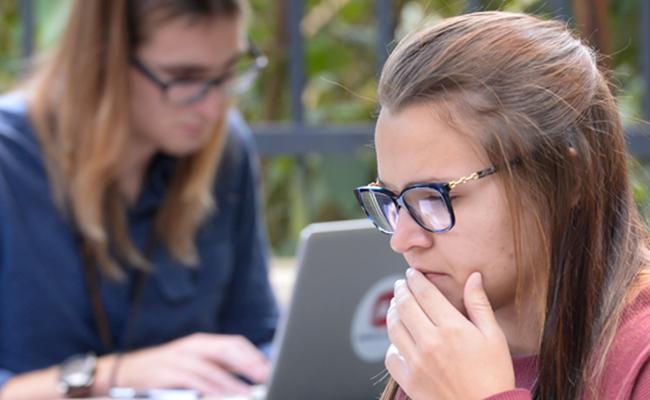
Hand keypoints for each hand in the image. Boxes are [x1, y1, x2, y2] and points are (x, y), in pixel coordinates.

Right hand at [107, 333, 269, 395]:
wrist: (119, 373)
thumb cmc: (160, 372)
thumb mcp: (189, 363)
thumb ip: (214, 367)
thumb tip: (245, 376)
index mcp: (201, 343)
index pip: (234, 344)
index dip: (253, 356)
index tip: (269, 369)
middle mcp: (192, 346)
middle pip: (227, 350)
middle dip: (249, 364)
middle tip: (265, 377)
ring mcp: (179, 358)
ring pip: (213, 369)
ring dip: (232, 383)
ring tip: (247, 395)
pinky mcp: (167, 373)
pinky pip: (194, 382)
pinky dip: (210, 390)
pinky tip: (222, 397)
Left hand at [385, 269, 514, 399]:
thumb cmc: (495, 376)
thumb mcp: (494, 337)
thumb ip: (479, 304)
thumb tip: (473, 277)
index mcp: (452, 328)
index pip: (425, 293)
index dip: (415, 279)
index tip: (411, 273)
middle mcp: (430, 342)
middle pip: (404, 306)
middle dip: (401, 290)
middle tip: (401, 284)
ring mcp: (417, 362)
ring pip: (393, 328)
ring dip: (393, 312)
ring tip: (397, 306)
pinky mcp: (409, 380)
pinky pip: (390, 356)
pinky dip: (391, 344)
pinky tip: (398, 339)